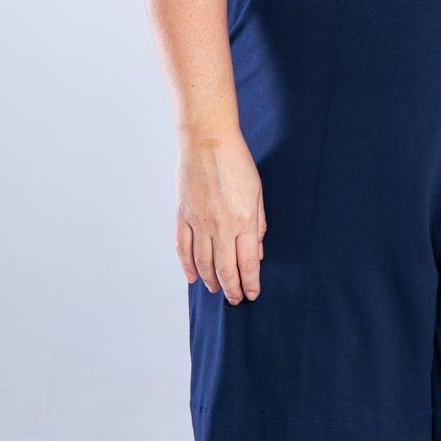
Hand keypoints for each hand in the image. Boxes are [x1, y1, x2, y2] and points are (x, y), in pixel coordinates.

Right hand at [176, 131, 266, 301]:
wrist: (207, 140)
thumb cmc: (236, 162)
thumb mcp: (257, 193)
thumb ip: (258, 224)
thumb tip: (257, 252)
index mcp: (244, 221)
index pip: (247, 264)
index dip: (250, 283)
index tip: (252, 294)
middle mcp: (220, 226)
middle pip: (225, 269)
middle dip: (232, 289)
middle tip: (236, 299)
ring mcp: (199, 222)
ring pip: (203, 263)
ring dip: (211, 281)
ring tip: (217, 290)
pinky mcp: (182, 215)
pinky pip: (183, 248)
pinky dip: (187, 265)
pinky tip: (193, 277)